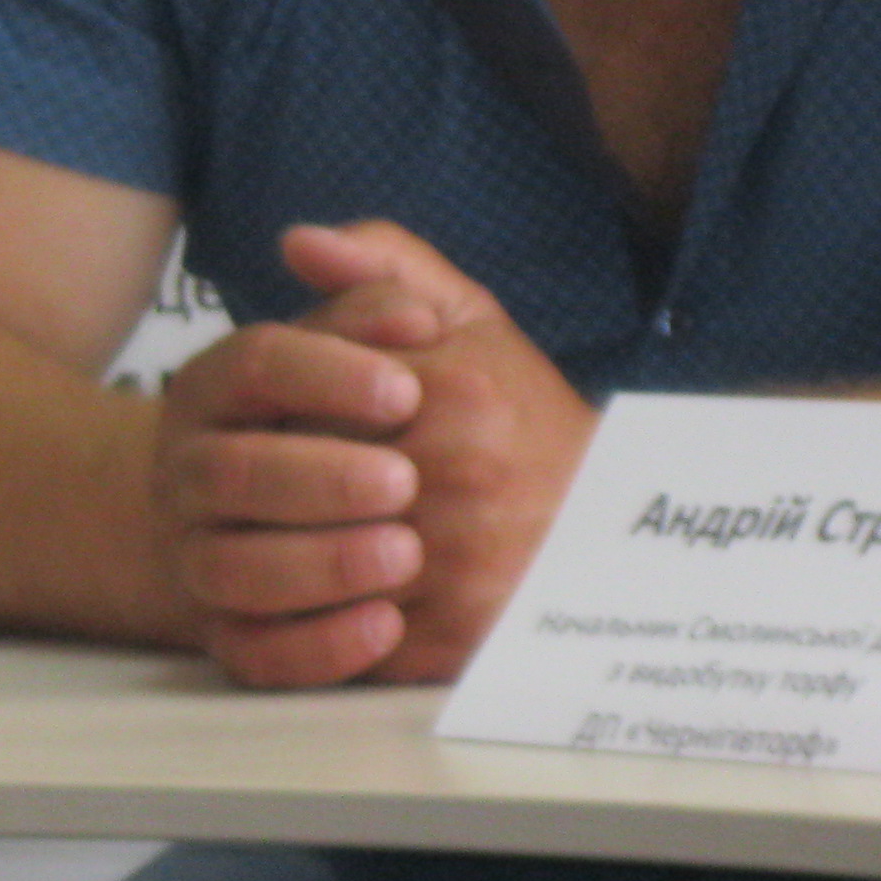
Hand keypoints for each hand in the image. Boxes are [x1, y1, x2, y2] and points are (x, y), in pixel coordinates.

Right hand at [145, 303, 432, 689]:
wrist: (287, 511)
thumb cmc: (347, 411)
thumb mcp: (362, 336)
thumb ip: (368, 284)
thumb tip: (345, 267)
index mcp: (214, 388)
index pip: (252, 365)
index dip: (326, 374)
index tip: (408, 388)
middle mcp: (189, 471)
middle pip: (230, 473)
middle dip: (319, 478)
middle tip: (406, 481)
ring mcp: (199, 555)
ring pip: (229, 569)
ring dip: (317, 564)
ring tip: (404, 554)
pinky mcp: (228, 632)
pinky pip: (254, 654)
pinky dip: (316, 648)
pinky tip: (385, 627)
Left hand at [279, 220, 599, 681]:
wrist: (605, 518)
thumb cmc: (517, 408)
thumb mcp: (466, 314)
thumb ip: (382, 265)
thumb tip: (297, 242)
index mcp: (458, 390)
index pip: (307, 392)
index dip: (282, 405)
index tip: (288, 412)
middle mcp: (462, 478)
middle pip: (301, 475)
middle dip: (275, 475)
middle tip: (274, 474)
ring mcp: (458, 566)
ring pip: (312, 556)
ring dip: (282, 545)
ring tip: (287, 527)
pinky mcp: (453, 639)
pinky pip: (342, 629)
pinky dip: (314, 612)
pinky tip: (313, 584)